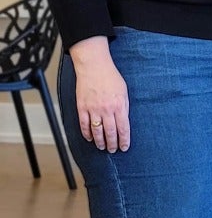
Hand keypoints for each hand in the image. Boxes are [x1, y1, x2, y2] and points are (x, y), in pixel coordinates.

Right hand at [70, 36, 129, 151]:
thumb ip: (124, 107)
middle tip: (113, 150)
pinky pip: (84, 124)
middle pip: (110, 132)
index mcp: (119, 106)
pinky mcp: (82, 107)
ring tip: (102, 147)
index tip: (124, 147)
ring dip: (100, 141)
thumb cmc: (111, 77)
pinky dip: (86, 133)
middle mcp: (107, 109)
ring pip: (97, 131)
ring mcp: (93, 109)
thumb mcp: (124, 92)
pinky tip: (90, 138)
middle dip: (112, 144)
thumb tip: (124, 121)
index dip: (124, 140)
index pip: (123, 128)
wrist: (94, 67)